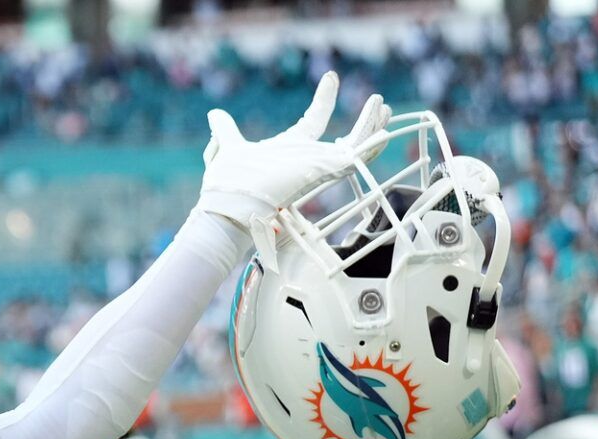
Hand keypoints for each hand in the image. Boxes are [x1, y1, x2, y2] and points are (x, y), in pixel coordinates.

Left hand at [195, 71, 390, 232]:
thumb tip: (213, 115)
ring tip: (383, 106)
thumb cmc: (229, 183)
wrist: (228, 202)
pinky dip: (370, 142)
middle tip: (378, 100)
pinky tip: (382, 125)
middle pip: (345, 139)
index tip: (331, 77)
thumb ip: (225, 131)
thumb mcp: (229, 148)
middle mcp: (309, 159)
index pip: (313, 122)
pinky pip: (356, 157)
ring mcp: (319, 167)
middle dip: (364, 122)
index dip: (324, 100)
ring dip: (372, 128)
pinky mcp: (326, 172)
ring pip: (356, 148)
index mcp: (291, 149)